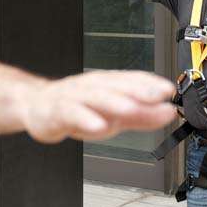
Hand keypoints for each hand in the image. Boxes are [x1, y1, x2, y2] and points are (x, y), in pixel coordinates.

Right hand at [23, 70, 175, 142]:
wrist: (37, 107)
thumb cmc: (79, 110)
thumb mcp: (114, 115)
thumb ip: (143, 115)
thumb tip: (169, 111)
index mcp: (107, 85)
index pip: (132, 80)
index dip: (151, 83)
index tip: (169, 90)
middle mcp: (92, 86)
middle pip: (116, 86)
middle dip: (138, 90)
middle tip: (158, 95)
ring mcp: (74, 97)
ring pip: (95, 97)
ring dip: (113, 103)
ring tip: (131, 109)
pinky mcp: (58, 110)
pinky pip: (71, 114)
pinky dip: (84, 119)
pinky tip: (96, 126)